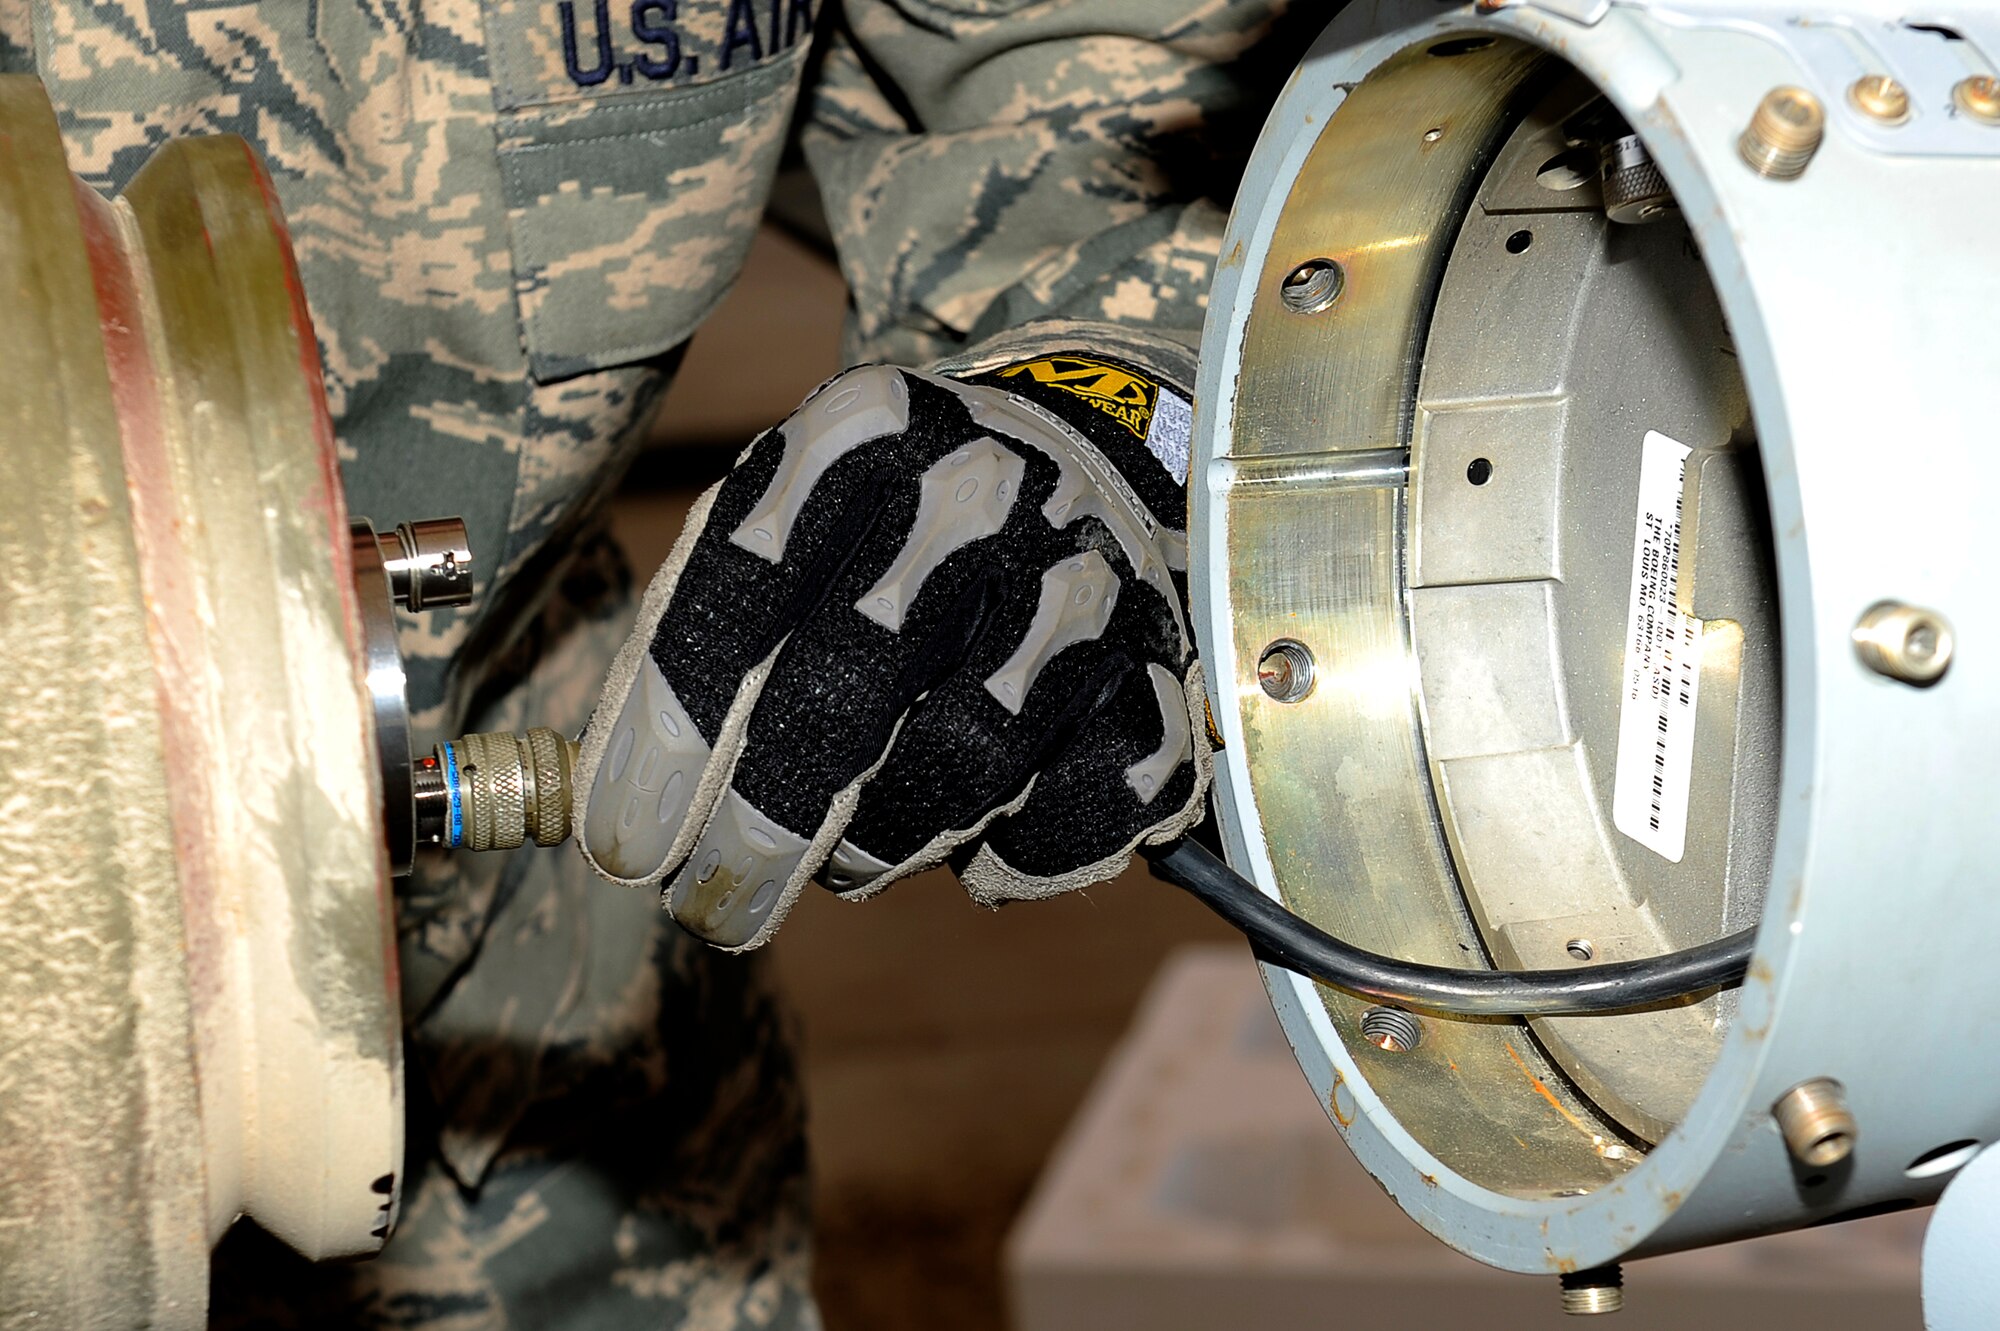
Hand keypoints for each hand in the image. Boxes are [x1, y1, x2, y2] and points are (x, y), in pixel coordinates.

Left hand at [576, 362, 1208, 947]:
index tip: (627, 845)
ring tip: (852, 846)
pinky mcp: (1157, 668)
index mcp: (854, 434)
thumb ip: (693, 643)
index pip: (737, 602)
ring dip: (885, 845)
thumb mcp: (774, 529)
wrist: (1067, 464)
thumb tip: (613, 820)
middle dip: (760, 833)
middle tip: (715, 903)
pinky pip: (1071, 813)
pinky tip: (975, 827)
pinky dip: (1007, 855)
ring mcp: (1079, 576)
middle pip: (846, 698)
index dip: (668, 742)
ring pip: (960, 771)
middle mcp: (976, 490)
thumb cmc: (876, 534)